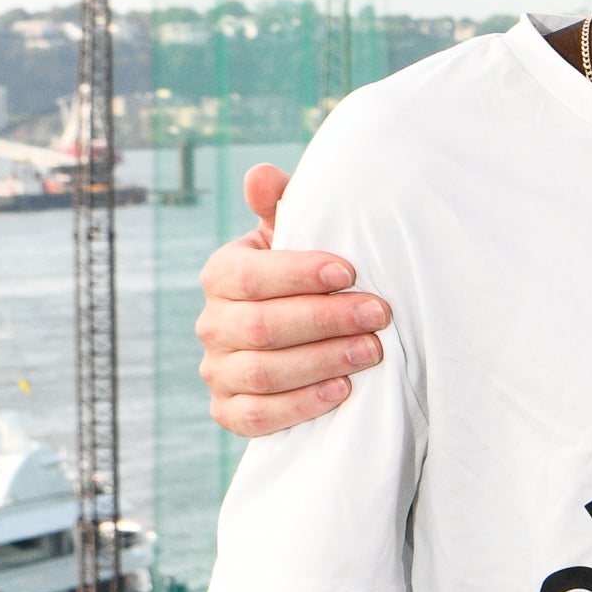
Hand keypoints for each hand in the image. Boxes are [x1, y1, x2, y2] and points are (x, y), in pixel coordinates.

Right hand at [197, 164, 390, 436]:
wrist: (301, 336)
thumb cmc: (306, 275)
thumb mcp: (295, 235)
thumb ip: (281, 204)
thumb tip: (260, 174)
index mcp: (222, 273)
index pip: (250, 276)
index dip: (299, 274)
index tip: (351, 271)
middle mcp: (211, 324)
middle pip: (262, 327)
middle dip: (326, 320)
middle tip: (379, 315)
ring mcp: (218, 370)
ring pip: (263, 372)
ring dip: (323, 361)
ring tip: (372, 351)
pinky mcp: (229, 411)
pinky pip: (258, 416)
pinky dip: (302, 405)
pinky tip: (343, 390)